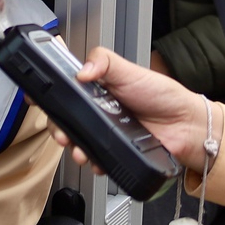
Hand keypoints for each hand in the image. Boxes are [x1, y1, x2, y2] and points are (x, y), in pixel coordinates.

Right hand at [50, 47, 211, 171]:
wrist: (185, 126)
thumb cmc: (162, 95)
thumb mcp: (130, 71)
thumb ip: (105, 62)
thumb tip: (81, 70)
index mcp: (98, 89)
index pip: (67, 91)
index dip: (51, 97)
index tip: (38, 101)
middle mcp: (98, 111)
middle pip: (66, 121)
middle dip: (58, 129)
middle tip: (61, 133)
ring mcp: (106, 133)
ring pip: (79, 142)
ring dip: (74, 148)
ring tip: (79, 150)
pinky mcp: (115, 151)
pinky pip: (97, 160)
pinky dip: (94, 162)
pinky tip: (96, 161)